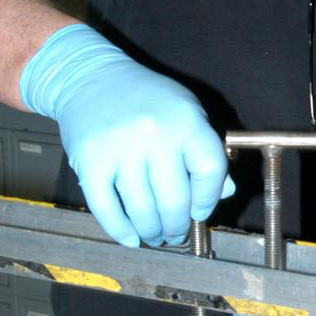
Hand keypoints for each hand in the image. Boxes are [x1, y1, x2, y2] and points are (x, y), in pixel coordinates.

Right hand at [19, 24, 233, 246]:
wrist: (91, 77)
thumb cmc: (147, 99)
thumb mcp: (187, 112)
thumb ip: (206, 150)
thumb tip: (225, 193)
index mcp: (186, 120)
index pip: (210, 171)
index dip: (208, 199)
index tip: (200, 212)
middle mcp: (155, 133)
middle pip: (175, 200)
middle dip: (177, 226)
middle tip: (175, 234)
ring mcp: (120, 148)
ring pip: (142, 209)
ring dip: (151, 232)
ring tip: (154, 236)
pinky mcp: (90, 161)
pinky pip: (106, 207)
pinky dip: (119, 230)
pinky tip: (129, 238)